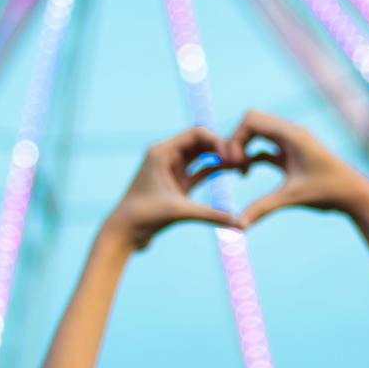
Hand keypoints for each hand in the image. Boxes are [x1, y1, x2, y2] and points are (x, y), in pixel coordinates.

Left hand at [103, 127, 243, 252]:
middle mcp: (166, 156)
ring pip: (201, 157)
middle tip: (243, 158)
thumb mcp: (180, 212)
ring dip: (220, 159)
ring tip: (242, 164)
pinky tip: (231, 171)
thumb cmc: (144, 218)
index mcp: (162, 152)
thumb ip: (211, 215)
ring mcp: (171, 170)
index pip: (196, 134)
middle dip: (222, 148)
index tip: (235, 154)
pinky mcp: (176, 184)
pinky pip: (199, 172)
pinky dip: (214, 171)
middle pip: (201, 142)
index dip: (218, 141)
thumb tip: (239, 224)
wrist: (124, 233)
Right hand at [222, 111, 368, 228]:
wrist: (354, 195)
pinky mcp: (293, 154)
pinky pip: (266, 147)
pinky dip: (253, 156)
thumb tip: (239, 225)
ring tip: (238, 171)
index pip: (251, 120)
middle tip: (231, 166)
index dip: (235, 138)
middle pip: (252, 122)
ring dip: (244, 148)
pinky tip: (246, 173)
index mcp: (291, 135)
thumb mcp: (292, 198)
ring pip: (259, 134)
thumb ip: (263, 208)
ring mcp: (292, 142)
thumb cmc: (328, 192)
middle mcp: (291, 133)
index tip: (232, 163)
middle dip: (237, 141)